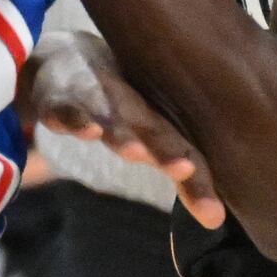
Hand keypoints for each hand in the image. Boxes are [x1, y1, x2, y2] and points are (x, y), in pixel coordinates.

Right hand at [31, 32, 221, 224]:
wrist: (65, 55)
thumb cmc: (120, 103)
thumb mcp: (150, 136)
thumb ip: (180, 175)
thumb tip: (217, 222)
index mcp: (157, 126)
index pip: (183, 154)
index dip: (198, 182)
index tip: (212, 214)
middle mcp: (131, 113)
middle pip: (153, 135)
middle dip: (167, 153)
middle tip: (183, 169)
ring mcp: (94, 104)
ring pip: (111, 121)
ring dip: (124, 136)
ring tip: (135, 152)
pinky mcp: (59, 100)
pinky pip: (66, 110)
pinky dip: (77, 119)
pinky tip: (88, 130)